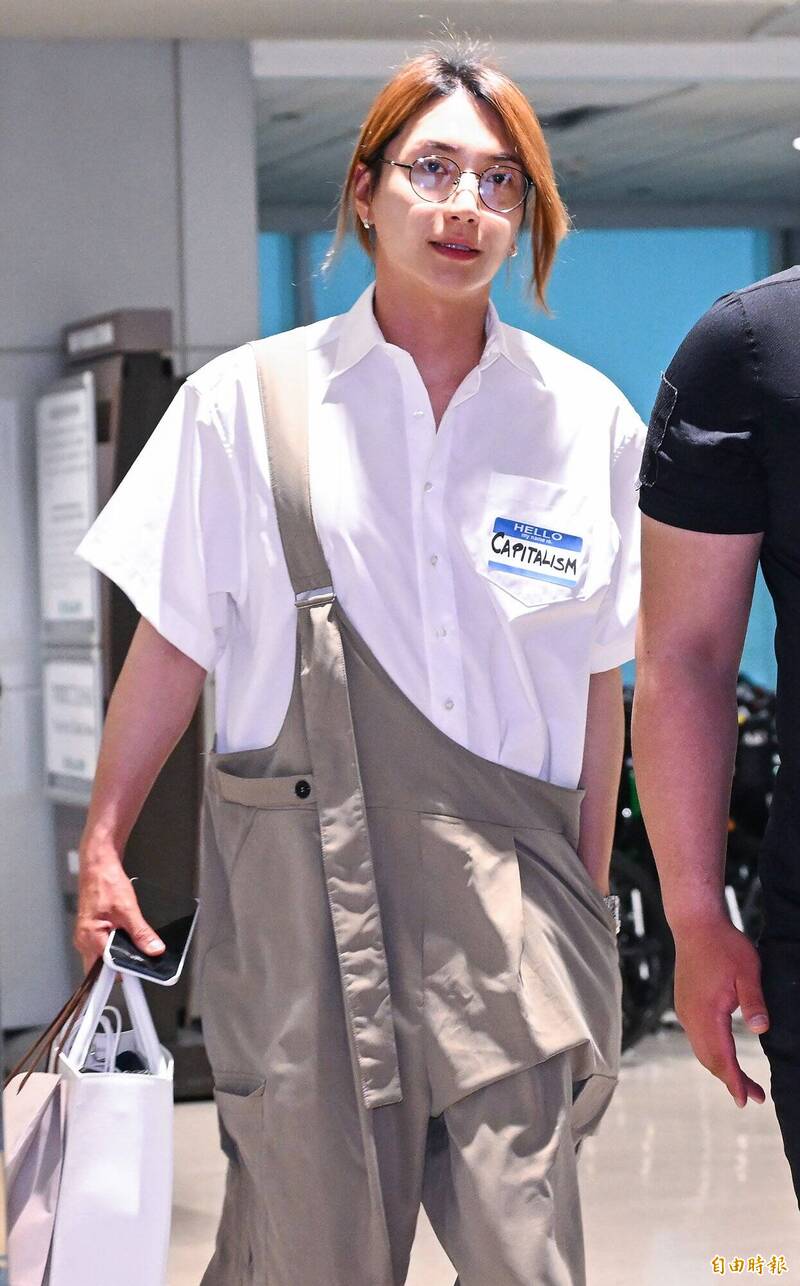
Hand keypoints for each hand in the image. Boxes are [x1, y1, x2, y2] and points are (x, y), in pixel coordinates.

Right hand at [75, 853, 164, 975]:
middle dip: (124, 963)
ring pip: (107, 956)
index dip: (125, 973)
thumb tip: (153, 949)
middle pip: (106, 966)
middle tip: (142, 956)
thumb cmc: (105, 882)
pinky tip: (128, 933)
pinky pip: (107, 944)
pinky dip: (119, 942)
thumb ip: (141, 933)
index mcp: (90, 938)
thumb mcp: (128, 909)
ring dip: (122, 951)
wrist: (99, 865)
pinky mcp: (94, 929)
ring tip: (135, 940)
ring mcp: (88, 936)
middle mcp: (85, 940)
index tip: (139, 977)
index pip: (107, 970)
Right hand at [673, 916, 768, 1107]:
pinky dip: (711, 1053)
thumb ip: (754, 1002)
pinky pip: (696, 1038)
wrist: (694, 924)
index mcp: (706, 1012)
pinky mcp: (684, 1004)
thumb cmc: (724, 945)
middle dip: (730, 1080)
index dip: (735, 1081)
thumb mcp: (747, 971)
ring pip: (701, 1050)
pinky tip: (724, 1054)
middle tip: (754, 1097)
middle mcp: (690, 1016)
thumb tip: (762, 1030)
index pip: (721, 1056)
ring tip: (742, 1082)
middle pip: (709, 1059)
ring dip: (721, 1068)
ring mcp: (684, 1010)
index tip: (746, 1101)